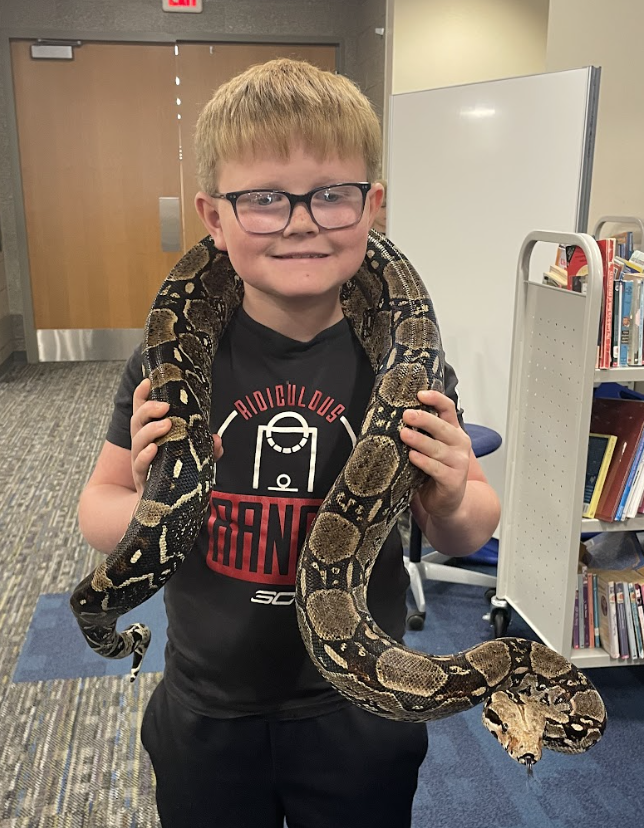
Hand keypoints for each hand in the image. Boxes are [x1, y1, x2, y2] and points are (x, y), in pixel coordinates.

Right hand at [130, 378, 222, 497]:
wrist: (160, 514)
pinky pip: (140, 467)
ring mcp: (140, 465)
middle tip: (164, 406)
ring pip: (138, 443)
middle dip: (147, 410)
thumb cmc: (176, 480)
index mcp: (151, 437)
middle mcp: (142, 448)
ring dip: (150, 430)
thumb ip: (207, 450)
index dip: (142, 396)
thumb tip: (218, 440)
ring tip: (166, 424)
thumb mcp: (194, 461)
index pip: (142, 412)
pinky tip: (154, 449)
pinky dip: (146, 456)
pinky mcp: (143, 481)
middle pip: (137, 423)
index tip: (149, 381)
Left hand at [399, 389, 471, 518]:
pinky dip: (423, 462)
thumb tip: (397, 414)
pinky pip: (436, 468)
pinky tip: (413, 457)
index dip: (436, 399)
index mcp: (454, 432)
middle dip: (424, 419)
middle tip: (407, 415)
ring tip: (404, 434)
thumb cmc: (437, 472)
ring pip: (437, 448)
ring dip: (419, 440)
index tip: (420, 394)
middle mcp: (459, 444)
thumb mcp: (433, 448)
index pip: (448, 409)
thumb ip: (423, 433)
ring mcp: (458, 463)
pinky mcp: (452, 480)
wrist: (449, 502)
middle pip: (442, 427)